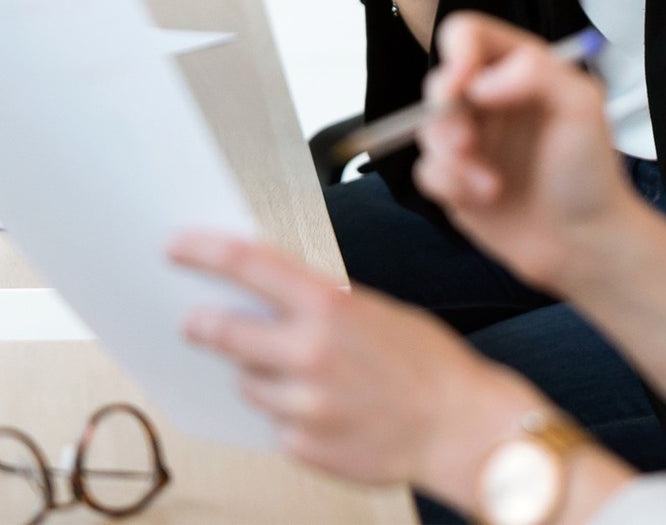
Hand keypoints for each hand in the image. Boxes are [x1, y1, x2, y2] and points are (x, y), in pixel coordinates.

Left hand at [169, 234, 536, 496]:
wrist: (460, 427)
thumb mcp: (379, 313)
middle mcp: (308, 354)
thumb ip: (325, 308)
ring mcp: (301, 405)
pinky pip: (275, 424)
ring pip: (248, 383)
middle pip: (225, 332)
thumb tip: (272, 302)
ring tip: (307, 374)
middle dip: (204, 324)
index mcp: (331, 307)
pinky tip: (328, 409)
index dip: (205, 252)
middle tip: (193, 319)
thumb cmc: (429, 363)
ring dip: (262, 374)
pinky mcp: (301, 447)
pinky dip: (289, 414)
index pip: (251, 266)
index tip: (177, 246)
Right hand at [414, 13, 647, 295]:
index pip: (469, 35)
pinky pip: (426, 170)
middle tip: (469, 141)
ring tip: (491, 183)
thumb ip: (536, 73)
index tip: (464, 83)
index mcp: (520, 70)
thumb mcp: (582, 106)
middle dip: (446, 112)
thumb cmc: (591, 172)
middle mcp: (490, 99)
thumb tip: (479, 83)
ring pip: (427, 128)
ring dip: (452, 157)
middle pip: (439, 80)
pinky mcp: (456, 179)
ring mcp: (472, 139)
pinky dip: (450, 185)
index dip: (457, 51)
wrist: (583, 242)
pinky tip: (488, 198)